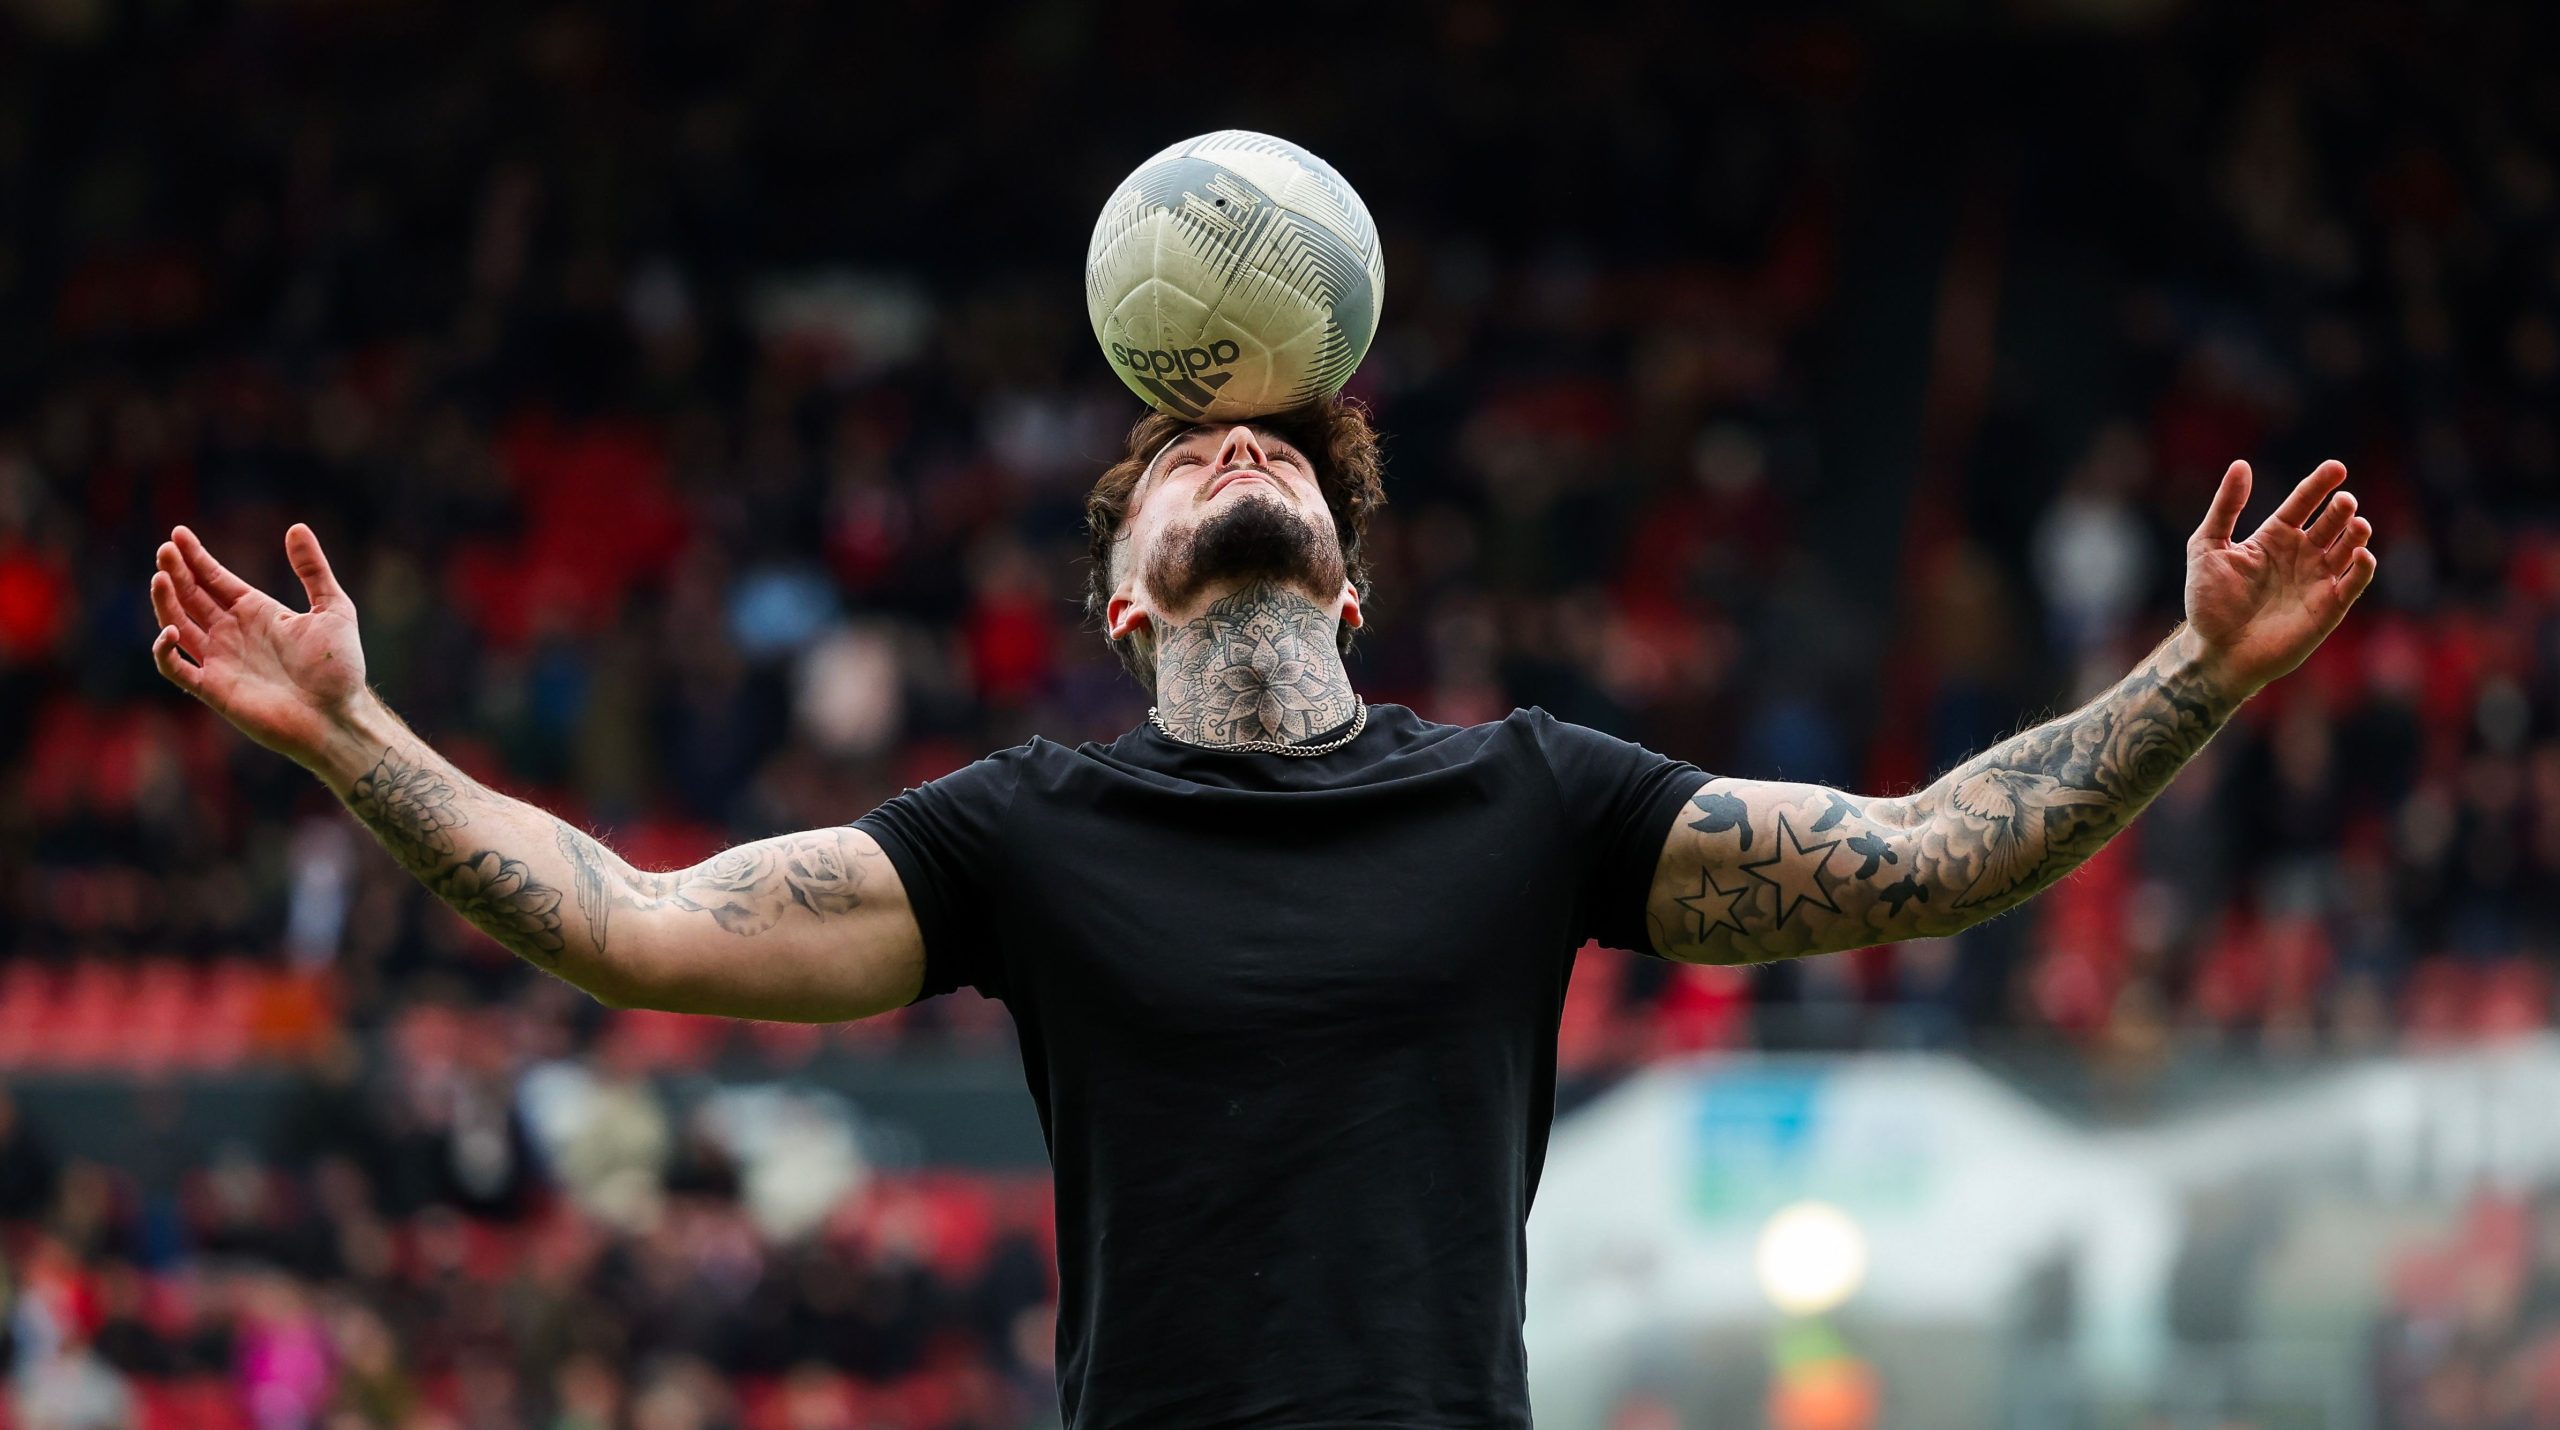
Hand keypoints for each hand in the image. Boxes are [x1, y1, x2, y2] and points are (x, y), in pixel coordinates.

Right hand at [149, 524, 369, 766]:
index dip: (195, 557)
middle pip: (192, 596)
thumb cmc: (340, 668)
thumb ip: (313, 570)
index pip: (215, 579)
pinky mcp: (213, 689)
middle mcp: (233, 633)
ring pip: (177, 625)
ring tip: (161, 578)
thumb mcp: (334, 608)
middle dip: (176, 572)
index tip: (178, 534)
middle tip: (165, 550)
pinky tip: (172, 630)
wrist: (337, 716)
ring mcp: (220, 661)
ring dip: (165, 602)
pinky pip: (176, 668)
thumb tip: (296, 527)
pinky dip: (165, 650)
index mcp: (257, 612)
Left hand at [2183, 459, 2378, 693]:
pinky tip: (2360, 555)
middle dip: (2341, 510)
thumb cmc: (2208, 601)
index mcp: (2275, 537)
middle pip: (2330, 523)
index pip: (2303, 503)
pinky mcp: (2328, 608)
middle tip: (2344, 501)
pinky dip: (2362, 569)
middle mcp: (2301, 554)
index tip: (2337, 467)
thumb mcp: (2207, 547)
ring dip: (2356, 535)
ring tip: (2357, 523)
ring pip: (2347, 549)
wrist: (2215, 651)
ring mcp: (2316, 580)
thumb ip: (2225, 507)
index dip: (2319, 484)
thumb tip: (2242, 465)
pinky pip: (2353, 584)